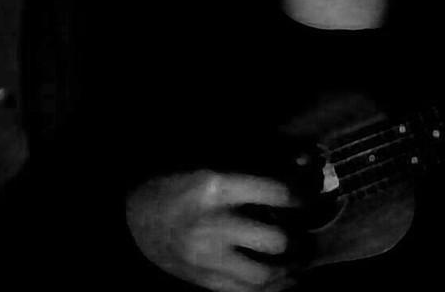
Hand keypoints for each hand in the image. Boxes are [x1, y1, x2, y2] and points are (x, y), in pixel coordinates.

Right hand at [126, 170, 302, 291]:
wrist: (136, 218)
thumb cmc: (178, 185)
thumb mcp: (211, 166)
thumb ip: (253, 172)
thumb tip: (301, 165)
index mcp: (216, 188)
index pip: (275, 194)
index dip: (300, 196)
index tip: (308, 198)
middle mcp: (213, 226)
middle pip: (274, 241)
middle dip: (298, 240)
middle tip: (307, 235)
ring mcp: (208, 259)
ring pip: (264, 274)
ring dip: (290, 269)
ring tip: (300, 259)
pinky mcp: (205, 282)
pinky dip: (272, 288)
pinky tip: (285, 278)